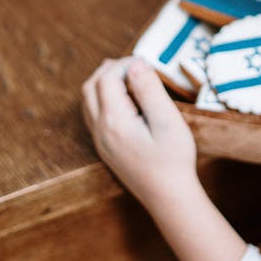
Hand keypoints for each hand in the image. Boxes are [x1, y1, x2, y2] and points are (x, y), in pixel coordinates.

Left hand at [82, 57, 247, 260]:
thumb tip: (135, 65)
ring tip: (126, 76)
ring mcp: (100, 142)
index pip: (107, 78)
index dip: (124, 64)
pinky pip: (93, 115)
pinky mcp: (105, 149)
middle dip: (109, 70)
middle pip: (91, 87)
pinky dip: (102, 99)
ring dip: (103, 83)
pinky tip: (122, 100)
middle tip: (134, 65)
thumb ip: (149, 90)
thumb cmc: (173, 159)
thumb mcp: (167, 120)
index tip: (146, 62)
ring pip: (88, 101)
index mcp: (114, 120)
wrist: (169, 197)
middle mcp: (100, 130)